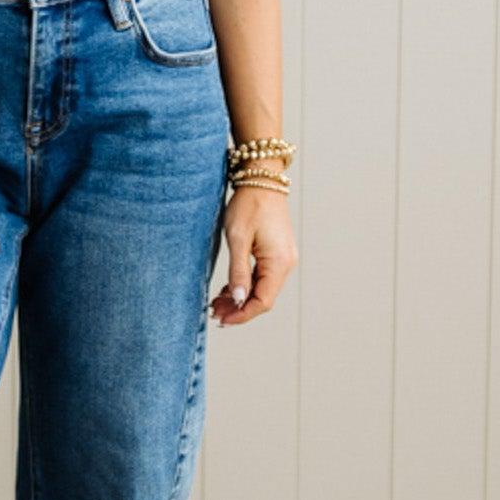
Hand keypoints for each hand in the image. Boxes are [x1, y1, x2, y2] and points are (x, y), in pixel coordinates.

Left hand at [209, 185, 296, 324]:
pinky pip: (262, 278)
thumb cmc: (249, 205)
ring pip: (262, 289)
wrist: (261, 179)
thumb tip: (239, 300)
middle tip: (214, 313)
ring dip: (241, 299)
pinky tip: (228, 290)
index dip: (242, 315)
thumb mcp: (238, 239)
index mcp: (279, 263)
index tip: (221, 320)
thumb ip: (238, 272)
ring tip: (217, 303)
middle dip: (239, 309)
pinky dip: (246, 286)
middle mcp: (286, 264)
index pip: (263, 301)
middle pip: (263, 298)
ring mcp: (283, 259)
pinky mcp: (277, 253)